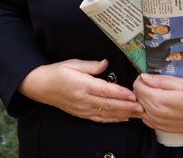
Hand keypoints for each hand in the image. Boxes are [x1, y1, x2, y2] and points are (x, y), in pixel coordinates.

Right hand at [19, 59, 142, 122]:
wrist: (41, 86)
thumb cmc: (57, 72)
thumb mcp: (73, 63)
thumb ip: (91, 65)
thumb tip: (106, 63)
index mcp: (82, 84)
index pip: (105, 90)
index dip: (120, 93)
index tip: (133, 94)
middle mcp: (83, 99)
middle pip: (109, 104)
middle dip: (127, 106)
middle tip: (142, 107)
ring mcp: (82, 108)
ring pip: (106, 114)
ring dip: (123, 114)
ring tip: (137, 114)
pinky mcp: (81, 114)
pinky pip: (99, 119)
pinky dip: (113, 120)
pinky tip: (123, 118)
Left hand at [133, 74, 182, 134]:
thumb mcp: (182, 83)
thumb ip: (160, 80)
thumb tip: (144, 76)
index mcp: (158, 101)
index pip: (137, 86)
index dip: (142, 78)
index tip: (150, 76)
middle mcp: (155, 114)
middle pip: (137, 96)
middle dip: (143, 87)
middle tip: (156, 82)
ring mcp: (158, 123)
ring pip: (140, 107)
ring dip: (145, 99)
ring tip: (159, 93)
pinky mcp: (162, 128)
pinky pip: (146, 118)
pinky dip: (148, 110)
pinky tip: (160, 104)